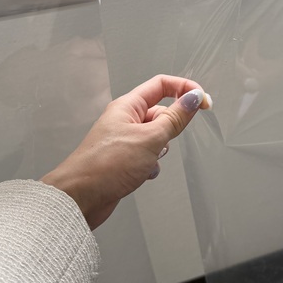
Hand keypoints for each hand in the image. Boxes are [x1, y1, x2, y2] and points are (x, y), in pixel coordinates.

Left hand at [41, 75, 210, 229]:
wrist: (80, 198)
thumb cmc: (105, 165)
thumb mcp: (150, 138)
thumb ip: (175, 118)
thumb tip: (193, 98)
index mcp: (128, 106)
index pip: (162, 85)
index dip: (185, 89)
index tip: (202, 101)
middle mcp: (125, 119)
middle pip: (161, 112)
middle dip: (170, 128)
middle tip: (166, 141)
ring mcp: (124, 140)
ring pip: (157, 137)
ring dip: (160, 150)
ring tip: (148, 160)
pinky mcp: (124, 159)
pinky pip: (148, 156)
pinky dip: (151, 166)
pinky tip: (142, 174)